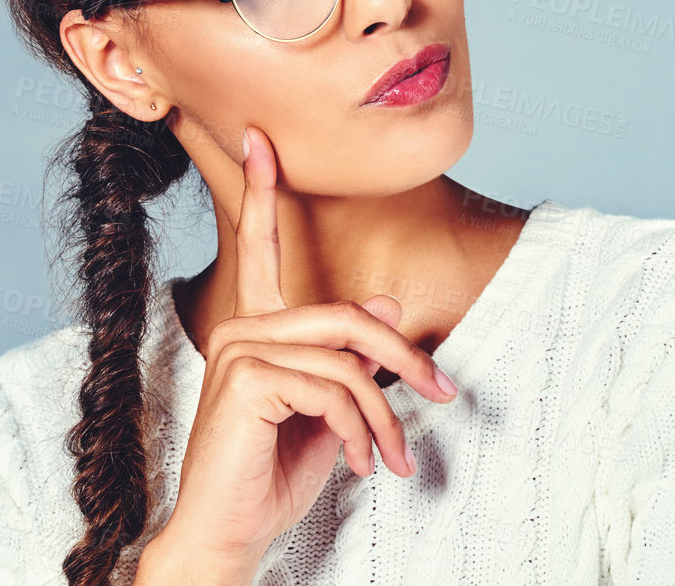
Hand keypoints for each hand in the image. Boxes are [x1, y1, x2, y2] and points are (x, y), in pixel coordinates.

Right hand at [156, 125, 457, 575]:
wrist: (230, 534)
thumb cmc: (271, 477)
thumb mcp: (327, 414)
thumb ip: (347, 360)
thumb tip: (380, 306)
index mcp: (256, 329)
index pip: (261, 249)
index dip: (264, 193)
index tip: (259, 140)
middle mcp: (241, 328)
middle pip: (346, 315)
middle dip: (405, 358)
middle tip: (444, 396)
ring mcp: (238, 349)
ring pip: (347, 358)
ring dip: (384, 417)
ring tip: (389, 460)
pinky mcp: (246, 379)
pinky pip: (332, 387)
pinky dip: (358, 430)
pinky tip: (353, 464)